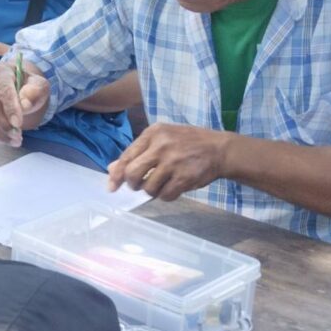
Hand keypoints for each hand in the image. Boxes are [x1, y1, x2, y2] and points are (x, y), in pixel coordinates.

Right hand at [0, 59, 49, 145]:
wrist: (12, 84)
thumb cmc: (26, 84)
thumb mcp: (38, 84)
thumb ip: (35, 92)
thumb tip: (25, 105)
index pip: (4, 90)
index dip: (10, 108)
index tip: (18, 124)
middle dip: (4, 125)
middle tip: (17, 137)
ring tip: (14, 141)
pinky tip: (4, 139)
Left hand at [106, 123, 231, 200]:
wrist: (219, 148)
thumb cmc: (186, 142)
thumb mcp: (161, 139)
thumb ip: (137, 153)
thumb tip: (112, 169)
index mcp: (152, 133)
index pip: (127, 156)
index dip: (117, 174)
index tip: (112, 186)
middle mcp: (161, 146)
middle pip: (132, 174)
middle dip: (133, 184)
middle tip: (140, 184)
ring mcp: (173, 162)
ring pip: (148, 188)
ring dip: (151, 191)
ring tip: (161, 184)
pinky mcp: (184, 178)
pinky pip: (165, 195)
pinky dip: (165, 196)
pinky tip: (172, 188)